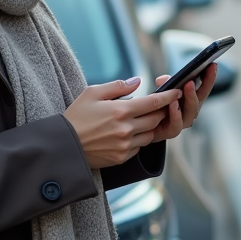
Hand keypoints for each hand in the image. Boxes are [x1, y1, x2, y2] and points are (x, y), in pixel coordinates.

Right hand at [64, 78, 181, 168]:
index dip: (168, 97)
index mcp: (121, 111)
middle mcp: (126, 129)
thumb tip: (137, 82)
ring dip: (150, 126)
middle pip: (155, 119)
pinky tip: (129, 133)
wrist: (63, 145)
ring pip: (150, 135)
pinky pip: (139, 147)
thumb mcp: (92, 93)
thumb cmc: (75, 116)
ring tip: (143, 119)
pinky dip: (139, 139)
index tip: (177, 92)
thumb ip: (117, 86)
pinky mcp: (121, 158)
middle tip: (160, 105)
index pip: (153, 102)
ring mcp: (125, 146)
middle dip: (161, 111)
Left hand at [151, 64, 217, 142]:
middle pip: (201, 98)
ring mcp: (181, 122)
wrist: (142, 125)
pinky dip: (176, 114)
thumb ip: (165, 83)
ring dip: (191, 98)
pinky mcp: (170, 132)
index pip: (203, 88)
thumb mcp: (160, 90)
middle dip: (205, 84)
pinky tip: (173, 104)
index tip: (213, 64)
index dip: (209, 77)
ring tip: (188, 85)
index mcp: (189, 100)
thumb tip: (164, 80)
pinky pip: (176, 125)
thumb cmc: (154, 106)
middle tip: (205, 71)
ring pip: (191, 112)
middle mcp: (189, 111)